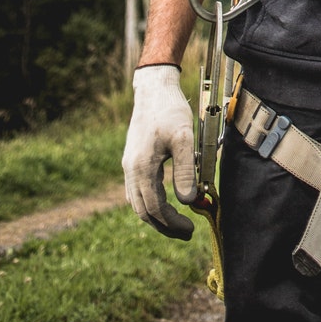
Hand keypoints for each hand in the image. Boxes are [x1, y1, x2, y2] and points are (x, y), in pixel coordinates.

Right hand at [123, 64, 196, 239]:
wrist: (154, 88)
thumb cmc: (170, 110)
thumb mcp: (183, 138)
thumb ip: (185, 170)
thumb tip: (188, 201)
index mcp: (141, 168)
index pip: (154, 208)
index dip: (172, 223)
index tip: (191, 229)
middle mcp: (130, 170)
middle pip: (144, 211)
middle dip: (165, 226)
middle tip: (187, 232)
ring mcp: (129, 165)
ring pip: (138, 203)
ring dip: (157, 216)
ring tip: (178, 222)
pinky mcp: (133, 160)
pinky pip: (137, 191)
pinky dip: (150, 203)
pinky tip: (164, 203)